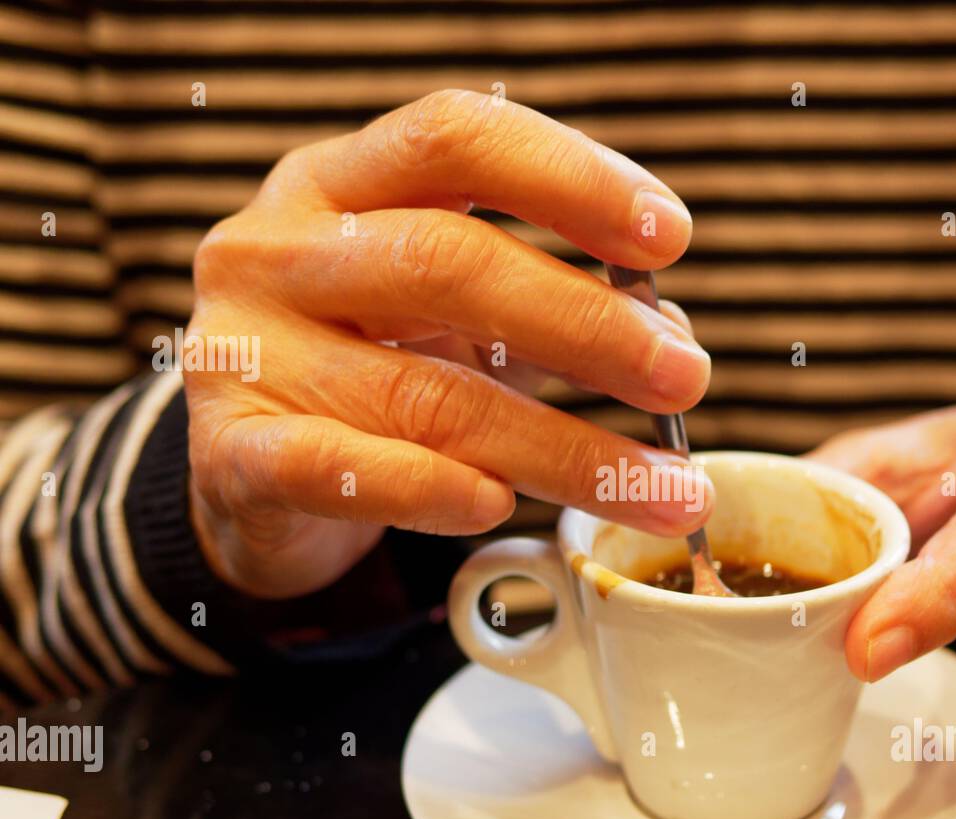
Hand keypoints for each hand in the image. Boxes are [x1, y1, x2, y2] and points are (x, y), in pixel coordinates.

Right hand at [184, 89, 712, 598]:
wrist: (243, 471)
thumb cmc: (365, 367)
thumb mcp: (442, 311)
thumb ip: (539, 306)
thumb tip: (671, 336)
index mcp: (339, 185)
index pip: (455, 140)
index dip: (570, 178)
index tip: (669, 237)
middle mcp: (280, 252)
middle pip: (447, 262)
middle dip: (588, 325)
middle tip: (684, 379)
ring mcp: (246, 351)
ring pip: (423, 392)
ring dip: (563, 447)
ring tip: (661, 488)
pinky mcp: (233, 454)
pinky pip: (338, 469)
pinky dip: (429, 489)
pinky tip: (500, 504)